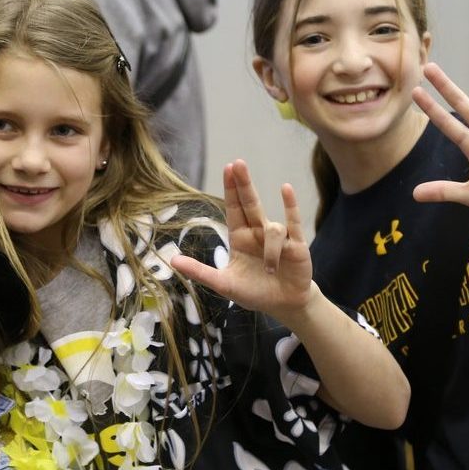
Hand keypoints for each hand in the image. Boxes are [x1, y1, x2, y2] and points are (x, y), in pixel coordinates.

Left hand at [170, 159, 313, 325]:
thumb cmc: (254, 293)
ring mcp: (278, 238)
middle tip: (237, 163)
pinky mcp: (297, 245)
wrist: (283, 306)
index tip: (228, 168)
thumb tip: (172, 260)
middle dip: (244, 184)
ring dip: (271, 250)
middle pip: (251, 203)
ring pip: (272, 229)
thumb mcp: (223, 284)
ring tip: (270, 270)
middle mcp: (258, 233)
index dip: (231, 188)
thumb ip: (199, 272)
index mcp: (240, 238)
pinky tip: (285, 189)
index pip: (234, 208)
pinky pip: (293, 222)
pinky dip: (290, 206)